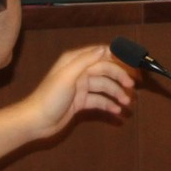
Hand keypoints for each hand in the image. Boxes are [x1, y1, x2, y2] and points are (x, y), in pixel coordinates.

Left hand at [19, 44, 136, 142]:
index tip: (133, 63)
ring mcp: (81, 88)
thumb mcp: (67, 76)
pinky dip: (109, 105)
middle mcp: (79, 72)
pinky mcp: (81, 102)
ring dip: (117, 94)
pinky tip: (117, 111)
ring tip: (127, 103)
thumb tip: (105, 49)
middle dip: (120, 78)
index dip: (117, 57)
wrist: (36, 121)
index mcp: (75, 61)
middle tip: (132, 87)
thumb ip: (86, 61)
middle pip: (106, 71)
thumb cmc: (50, 97)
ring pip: (104, 87)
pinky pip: (99, 100)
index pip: (101, 54)